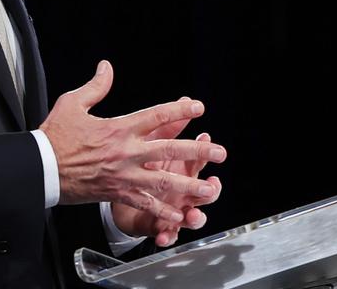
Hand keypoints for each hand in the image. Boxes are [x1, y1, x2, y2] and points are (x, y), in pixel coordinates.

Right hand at [39, 60, 225, 225]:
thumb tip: (107, 67)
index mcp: (119, 128)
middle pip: (170, 150)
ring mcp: (123, 175)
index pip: (157, 116)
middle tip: (220, 152)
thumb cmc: (55, 135)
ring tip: (210, 190)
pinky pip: (144, 204)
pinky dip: (163, 211)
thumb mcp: (73, 103)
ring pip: (163, 182)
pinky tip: (180, 215)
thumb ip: (96, 87)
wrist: (41, 168)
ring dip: (189, 186)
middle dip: (198, 151)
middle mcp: (126, 152)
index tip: (198, 107)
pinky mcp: (116, 193)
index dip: (180, 111)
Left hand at [111, 127, 221, 246]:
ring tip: (192, 215)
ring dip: (195, 216)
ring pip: (192, 215)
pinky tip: (163, 236)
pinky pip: (167, 233)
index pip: (198, 159)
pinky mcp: (163, 225)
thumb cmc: (144, 165)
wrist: (124, 192)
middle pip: (204, 190)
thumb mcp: (155, 142)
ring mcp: (176, 209)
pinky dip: (167, 236)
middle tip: (211, 185)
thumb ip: (169, 124)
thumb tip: (185, 98)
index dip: (203, 150)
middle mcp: (185, 190)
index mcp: (183, 169)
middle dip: (210, 189)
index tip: (205, 140)